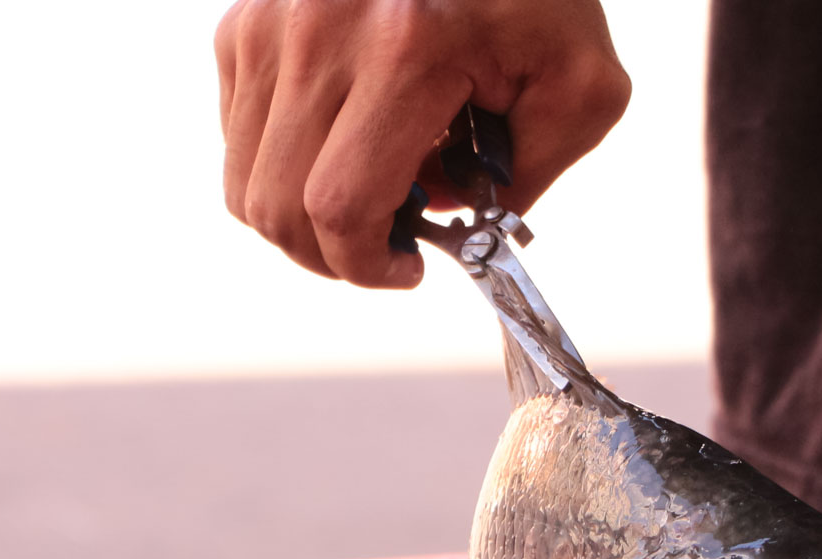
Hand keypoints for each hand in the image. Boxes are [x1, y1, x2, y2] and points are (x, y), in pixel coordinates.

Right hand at [216, 0, 630, 287]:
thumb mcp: (582, 90)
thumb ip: (528, 180)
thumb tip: (450, 227)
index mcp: (408, 46)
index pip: (341, 206)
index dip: (365, 265)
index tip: (406, 269)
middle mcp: (322, 27)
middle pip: (278, 206)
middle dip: (333, 255)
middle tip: (388, 245)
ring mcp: (271, 19)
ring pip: (245, 179)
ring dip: (301, 214)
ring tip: (369, 193)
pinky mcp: (247, 18)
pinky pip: (240, 131)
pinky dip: (282, 162)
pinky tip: (342, 141)